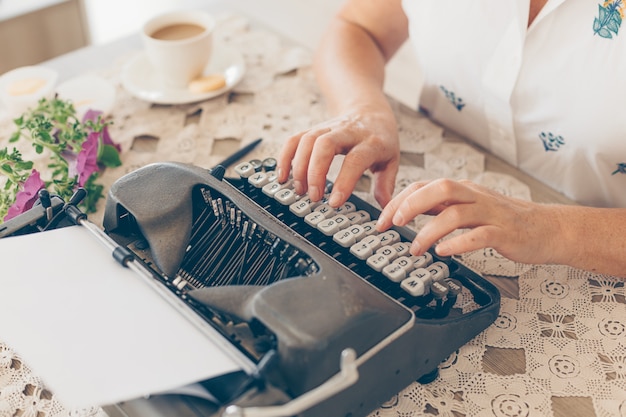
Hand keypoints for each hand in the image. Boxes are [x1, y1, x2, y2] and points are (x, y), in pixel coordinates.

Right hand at [277, 107, 399, 207]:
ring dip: (299, 167)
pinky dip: (285, 157)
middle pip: (325, 144)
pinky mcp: (314, 129)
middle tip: (314, 196)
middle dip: (315, 172)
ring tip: (300, 190)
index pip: (356, 159)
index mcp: (371, 141)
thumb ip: (386, 185)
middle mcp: (348, 131)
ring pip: (308, 140)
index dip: (344, 181)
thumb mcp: (391, 160)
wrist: (369, 110)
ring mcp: (329, 128)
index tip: (334, 202)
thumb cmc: (379, 138)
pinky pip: (295, 139)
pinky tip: (283, 176)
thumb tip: (385, 207)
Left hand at [375, 178, 562, 264]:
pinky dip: (459, 243)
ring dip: (430, 231)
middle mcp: (475, 197)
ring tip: (416, 248)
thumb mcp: (468, 208)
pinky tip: (445, 252)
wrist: (548, 228)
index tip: (382, 219)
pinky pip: (479, 235)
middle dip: (411, 204)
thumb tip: (406, 211)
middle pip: (439, 189)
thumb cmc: (505, 220)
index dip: (400, 200)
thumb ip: (440, 208)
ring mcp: (490, 213)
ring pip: (455, 213)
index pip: (425, 186)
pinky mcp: (504, 232)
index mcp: (463, 190)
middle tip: (393, 223)